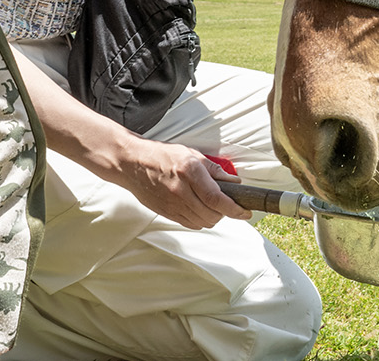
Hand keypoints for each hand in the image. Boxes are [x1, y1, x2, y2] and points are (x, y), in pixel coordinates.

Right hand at [112, 136, 251, 228]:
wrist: (133, 164)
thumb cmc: (163, 156)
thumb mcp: (191, 154)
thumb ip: (214, 169)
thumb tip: (234, 182)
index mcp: (189, 171)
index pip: (217, 198)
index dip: (234, 208)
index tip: (246, 212)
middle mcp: (181, 190)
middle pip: (212, 214)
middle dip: (225, 213)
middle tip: (227, 204)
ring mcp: (172, 204)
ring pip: (202, 222)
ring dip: (213, 217)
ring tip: (212, 205)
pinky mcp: (166, 213)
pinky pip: (190, 224)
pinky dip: (200, 220)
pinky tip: (199, 209)